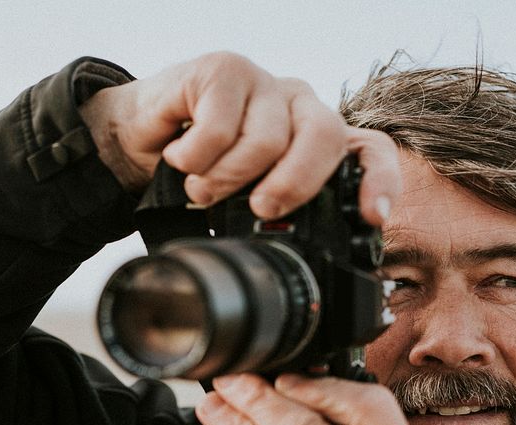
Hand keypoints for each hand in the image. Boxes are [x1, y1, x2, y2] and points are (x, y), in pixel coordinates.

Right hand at [78, 52, 399, 221]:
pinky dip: (194, 157)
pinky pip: (219, 126)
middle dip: (294, 185)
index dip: (378, 180)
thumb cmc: (199, 171)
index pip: (368, 149)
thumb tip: (303, 264)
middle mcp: (298, 106)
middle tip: (260, 208)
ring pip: (267, 139)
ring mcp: (263, 83)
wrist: (137, 139)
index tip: (371, 216)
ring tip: (202, 188)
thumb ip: (276, 216)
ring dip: (226, 180)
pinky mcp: (222, 70)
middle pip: (325, 137)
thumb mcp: (243, 202)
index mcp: (316, 139)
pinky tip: (180, 157)